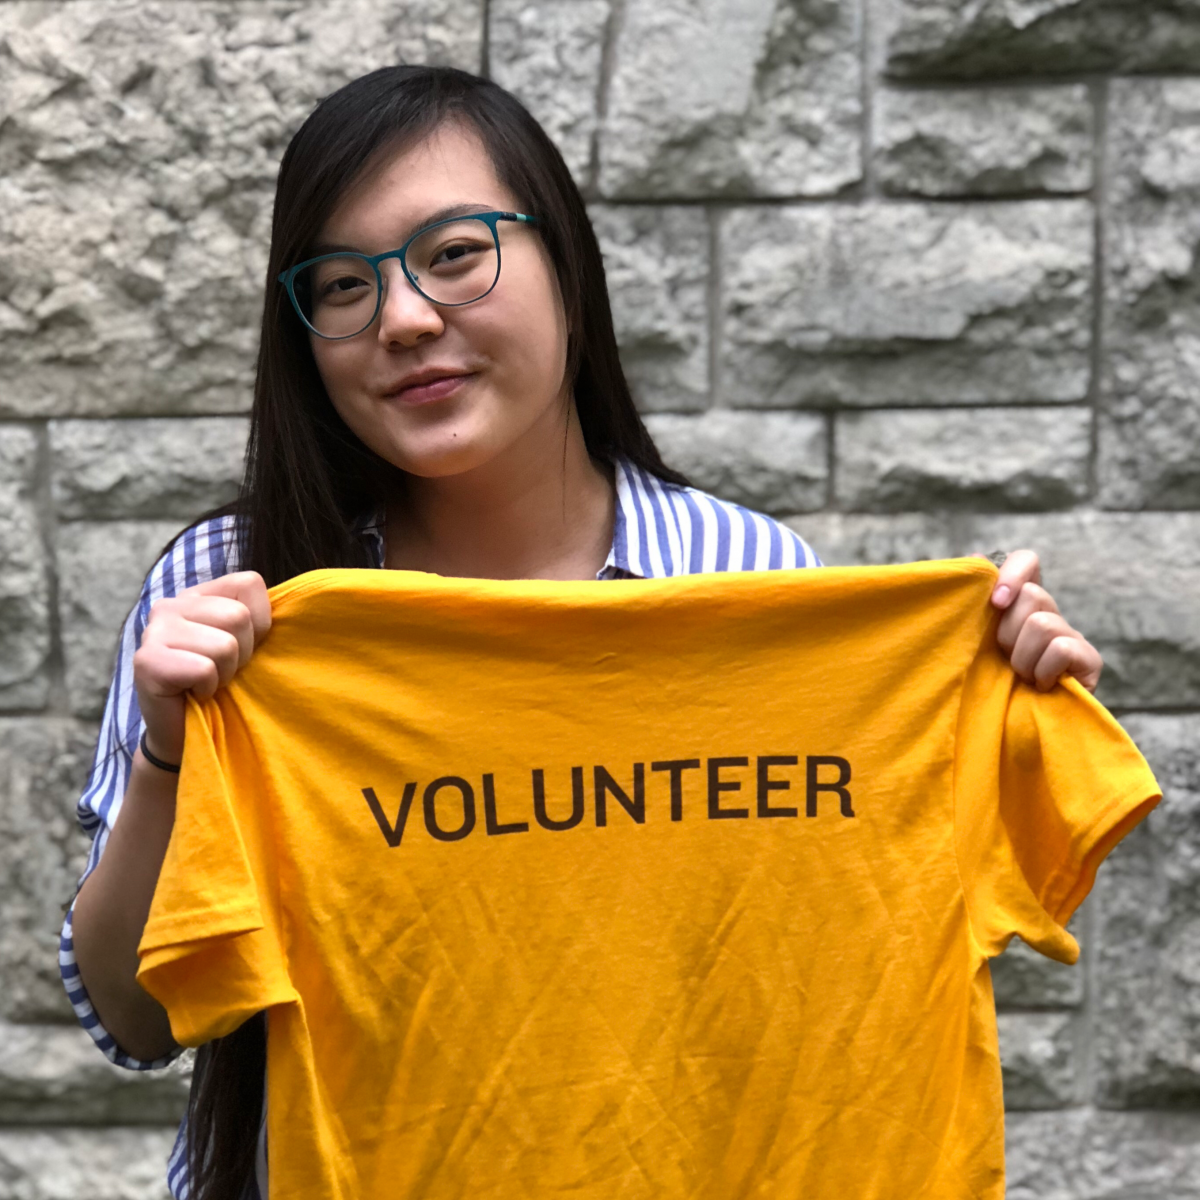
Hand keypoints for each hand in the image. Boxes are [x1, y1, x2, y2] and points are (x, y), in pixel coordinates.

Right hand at [132, 571, 271, 765]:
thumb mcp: (246, 644)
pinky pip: (204, 669)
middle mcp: (170, 605)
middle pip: (238, 616)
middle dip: (242, 653)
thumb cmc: (223, 686)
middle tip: (223, 671)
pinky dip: (208, 688)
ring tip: (208, 683)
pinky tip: (194, 694)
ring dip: (225, 673)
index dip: (260, 623)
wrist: (187, 735)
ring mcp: (153, 631)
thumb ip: (258, 617)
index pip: (248, 583)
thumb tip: (298, 601)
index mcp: (197, 595)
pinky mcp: (146, 662)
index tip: (242, 648)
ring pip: (225, 644)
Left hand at [983, 550, 1101, 692]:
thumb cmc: (989, 682)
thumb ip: (975, 605)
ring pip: (1043, 623)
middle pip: (1033, 595)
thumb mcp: (975, 640)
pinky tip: (1041, 685)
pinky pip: (1062, 648)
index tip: (995, 602)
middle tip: (1006, 657)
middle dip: (1009, 632)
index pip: (1027, 561)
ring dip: (1023, 657)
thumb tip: (974, 558)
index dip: (1012, 573)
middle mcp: (1051, 614)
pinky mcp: (1090, 661)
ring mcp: (1073, 636)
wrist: (1012, 729)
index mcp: (1021, 605)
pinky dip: (1043, 670)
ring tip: (1022, 676)